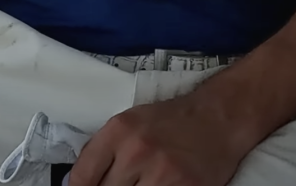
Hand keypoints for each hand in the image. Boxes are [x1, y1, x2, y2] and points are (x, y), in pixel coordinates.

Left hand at [67, 90, 251, 185]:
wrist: (221, 116)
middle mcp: (138, 150)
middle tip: (127, 183)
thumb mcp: (132, 121)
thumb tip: (74, 184)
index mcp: (119, 131)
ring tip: (144, 183)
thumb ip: (102, 151)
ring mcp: (162, 173)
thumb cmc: (174, 120)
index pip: (80, 179)